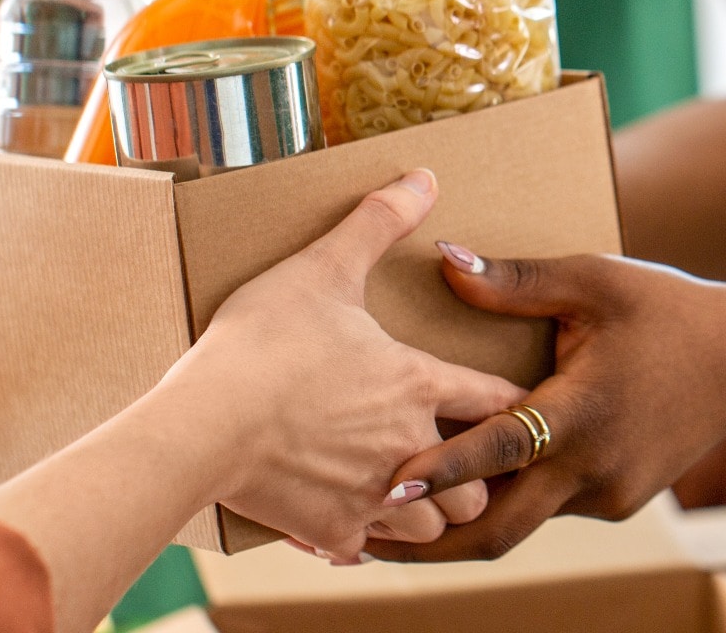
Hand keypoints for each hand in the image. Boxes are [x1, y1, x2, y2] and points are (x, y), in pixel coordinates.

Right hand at [150, 171, 525, 561]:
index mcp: (417, 382)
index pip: (495, 400)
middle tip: (456, 460)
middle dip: (474, 473)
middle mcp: (410, 444)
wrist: (205, 423)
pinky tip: (346, 520)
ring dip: (426, 511)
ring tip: (406, 493)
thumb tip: (425, 176)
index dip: (512, 405)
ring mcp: (373, 493)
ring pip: (433, 525)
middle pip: (477, 479)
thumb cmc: (263, 343)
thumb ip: (376, 223)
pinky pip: (367, 549)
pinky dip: (363, 538)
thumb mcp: (321, 269)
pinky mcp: (331, 529)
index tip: (520, 409)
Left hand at [366, 247, 725, 561]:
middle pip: (498, 531)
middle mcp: (592, 468)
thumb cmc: (670, 311)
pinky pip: (547, 508)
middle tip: (356, 544)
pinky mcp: (615, 502)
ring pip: (520, 523)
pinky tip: (460, 495)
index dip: (439, 474)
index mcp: (582, 412)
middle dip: (427, 547)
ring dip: (460, 525)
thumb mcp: (595, 281)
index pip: (497, 452)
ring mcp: (607, 495)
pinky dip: (505, 503)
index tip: (384, 494)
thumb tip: (443, 260)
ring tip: (387, 529)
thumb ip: (516, 282)